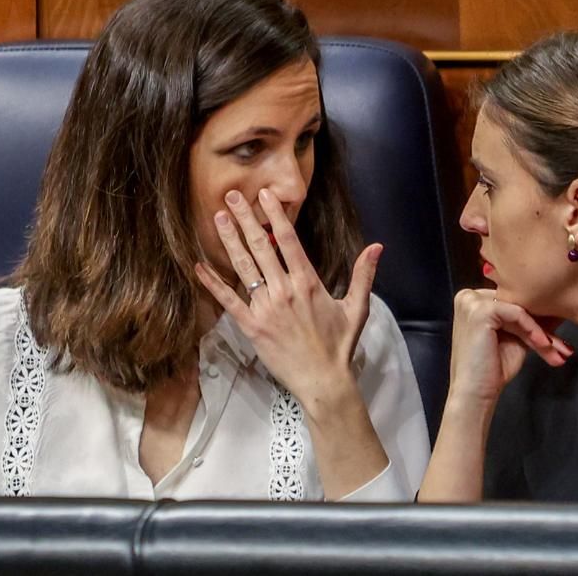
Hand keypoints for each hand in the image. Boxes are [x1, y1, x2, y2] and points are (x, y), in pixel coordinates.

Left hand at [194, 188, 380, 410]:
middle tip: (233, 196)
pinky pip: (228, 300)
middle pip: (262, 247)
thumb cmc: (339, 345)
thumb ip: (364, 274)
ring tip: (219, 217)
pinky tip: (199, 266)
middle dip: (246, 219)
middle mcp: (284, 290)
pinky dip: (213, 282)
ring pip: (245, 267)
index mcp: (308, 283)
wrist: (322, 381)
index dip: (276, 216)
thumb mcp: (357, 307)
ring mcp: (265, 308)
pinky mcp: (251, 326)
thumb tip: (378, 246)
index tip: (265, 195)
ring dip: (230, 240)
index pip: (289, 241)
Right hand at [448, 289, 572, 408]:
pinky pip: (517, 314)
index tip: (558, 337)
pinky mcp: (479, 310)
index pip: (512, 304)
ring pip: (519, 310)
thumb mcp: (517, 339)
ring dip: (541, 331)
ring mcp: (472, 301)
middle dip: (543, 327)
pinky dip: (533, 329)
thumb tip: (559, 311)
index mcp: (473, 300)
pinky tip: (543, 344)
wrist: (475, 393)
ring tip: (557, 350)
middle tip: (564, 347)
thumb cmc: (492, 369)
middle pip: (516, 306)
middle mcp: (469, 296)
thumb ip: (531, 323)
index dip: (537, 320)